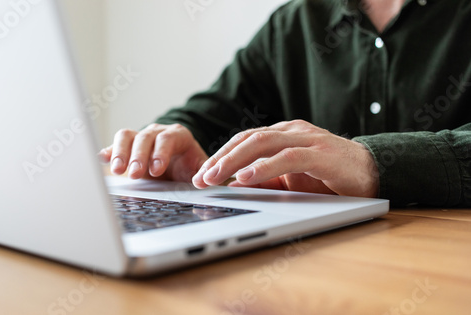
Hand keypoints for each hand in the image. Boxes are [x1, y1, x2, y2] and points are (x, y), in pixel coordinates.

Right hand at [99, 124, 207, 181]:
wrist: (180, 167)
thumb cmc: (190, 169)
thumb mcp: (200, 171)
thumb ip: (203, 174)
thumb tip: (205, 181)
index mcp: (178, 136)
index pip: (168, 139)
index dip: (161, 153)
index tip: (157, 170)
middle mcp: (157, 133)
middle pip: (145, 137)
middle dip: (139, 155)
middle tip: (135, 174)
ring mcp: (141, 138)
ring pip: (127, 136)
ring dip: (121, 152)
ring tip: (118, 170)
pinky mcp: (127, 148)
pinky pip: (115, 145)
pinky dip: (108, 152)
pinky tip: (102, 159)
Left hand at [192, 120, 378, 197]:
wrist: (372, 172)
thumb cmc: (328, 175)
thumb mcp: (291, 177)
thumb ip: (266, 177)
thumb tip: (233, 184)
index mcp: (282, 134)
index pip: (244, 140)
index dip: (220, 156)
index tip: (201, 174)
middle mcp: (291, 131)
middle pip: (247, 139)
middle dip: (220, 158)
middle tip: (200, 178)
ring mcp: (307, 139)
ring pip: (262, 143)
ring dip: (234, 161)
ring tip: (214, 177)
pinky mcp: (321, 154)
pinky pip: (287, 158)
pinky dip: (264, 167)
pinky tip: (245, 178)